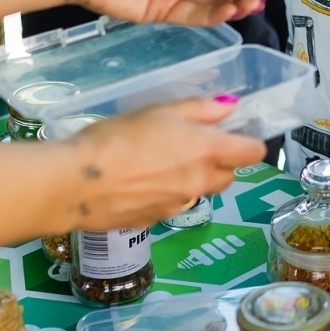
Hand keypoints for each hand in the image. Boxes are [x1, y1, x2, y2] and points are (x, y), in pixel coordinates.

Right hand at [63, 96, 266, 231]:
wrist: (75, 183)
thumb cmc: (118, 137)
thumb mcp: (160, 112)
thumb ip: (200, 110)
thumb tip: (229, 108)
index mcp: (208, 152)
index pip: (253, 153)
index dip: (248, 143)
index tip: (233, 135)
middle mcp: (200, 183)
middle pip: (228, 176)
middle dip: (219, 163)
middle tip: (191, 146)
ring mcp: (179, 206)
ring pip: (200, 192)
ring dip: (192, 180)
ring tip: (158, 164)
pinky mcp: (156, 222)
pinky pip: (172, 205)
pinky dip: (165, 194)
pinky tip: (138, 183)